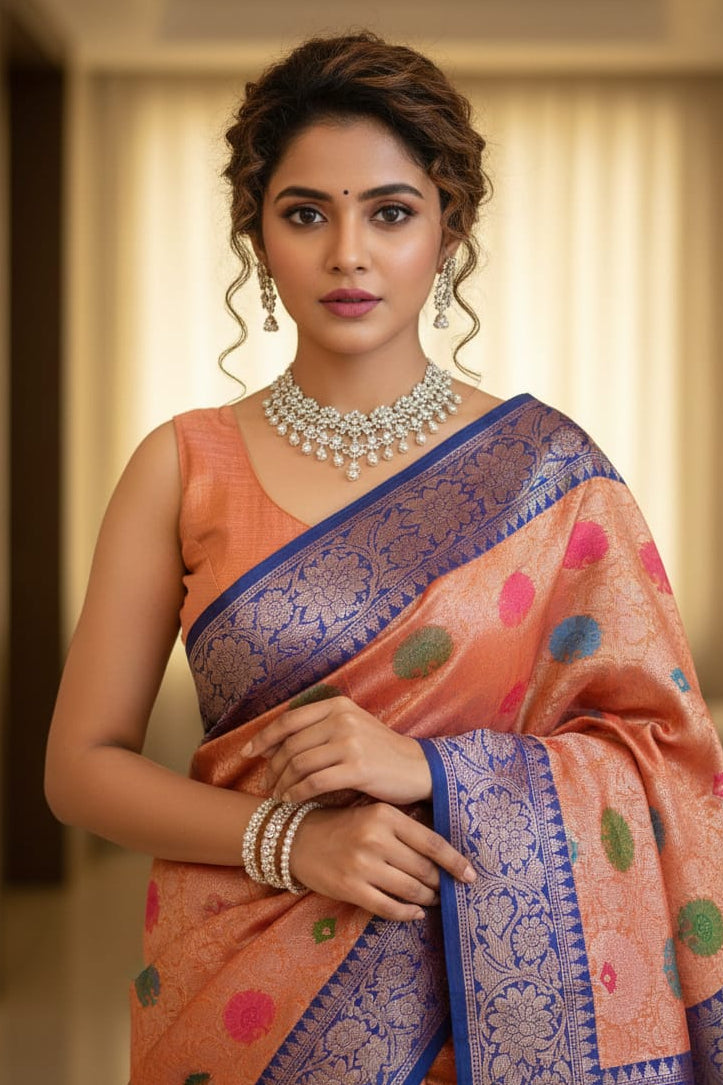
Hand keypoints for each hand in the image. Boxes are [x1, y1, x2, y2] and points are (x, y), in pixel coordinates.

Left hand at [241, 696, 431, 805]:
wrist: (418, 768)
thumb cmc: (380, 752)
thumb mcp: (351, 728)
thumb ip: (318, 730)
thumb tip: (274, 745)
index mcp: (337, 706)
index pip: (288, 720)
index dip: (263, 738)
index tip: (246, 754)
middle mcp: (342, 719)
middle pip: (290, 745)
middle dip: (271, 768)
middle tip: (264, 785)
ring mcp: (350, 742)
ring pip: (298, 764)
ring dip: (282, 784)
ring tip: (276, 796)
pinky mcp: (357, 767)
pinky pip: (314, 782)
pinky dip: (297, 794)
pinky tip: (291, 802)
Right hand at [290, 803, 475, 921]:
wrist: (297, 839)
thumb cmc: (343, 825)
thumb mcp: (373, 814)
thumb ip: (404, 828)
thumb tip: (442, 853)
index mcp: (385, 815)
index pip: (431, 842)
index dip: (454, 862)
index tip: (471, 875)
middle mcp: (375, 838)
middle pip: (423, 869)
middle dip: (440, 883)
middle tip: (447, 889)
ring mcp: (362, 865)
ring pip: (410, 890)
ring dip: (426, 899)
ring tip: (432, 899)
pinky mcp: (351, 888)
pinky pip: (388, 908)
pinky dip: (407, 913)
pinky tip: (415, 913)